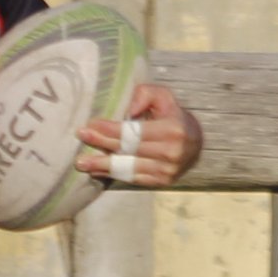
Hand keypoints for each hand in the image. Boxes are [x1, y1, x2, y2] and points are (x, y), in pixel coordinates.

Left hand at [75, 78, 202, 188]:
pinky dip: (114, 175)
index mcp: (172, 129)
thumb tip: (126, 110)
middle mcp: (171, 151)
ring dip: (103, 165)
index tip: (90, 125)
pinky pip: (133, 178)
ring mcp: (167, 170)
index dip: (110, 129)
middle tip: (81, 138)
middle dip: (102, 143)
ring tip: (82, 163)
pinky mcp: (162, 181)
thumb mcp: (164, 98)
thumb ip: (145, 95)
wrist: (196, 143)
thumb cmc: (173, 116)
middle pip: (128, 149)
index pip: (135, 131)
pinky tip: (97, 172)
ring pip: (128, 168)